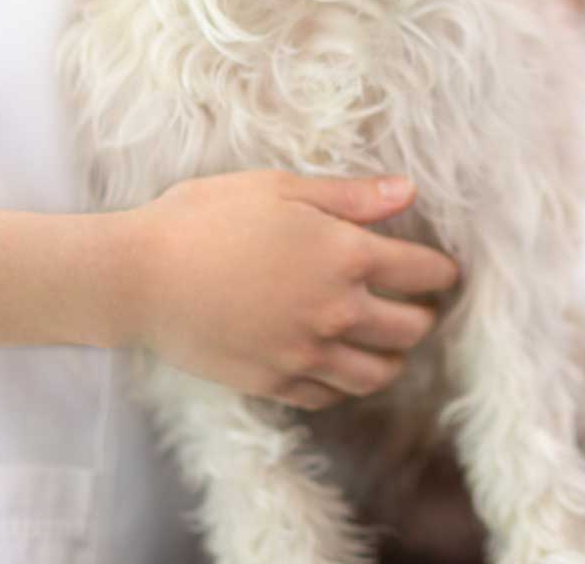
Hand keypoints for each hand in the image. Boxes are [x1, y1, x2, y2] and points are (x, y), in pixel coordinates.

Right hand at [115, 171, 458, 409]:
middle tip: (422, 307)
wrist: (138, 276)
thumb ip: (351, 196)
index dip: (442, 271)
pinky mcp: (275, 382)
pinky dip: (347, 384)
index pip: (421, 271)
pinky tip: (343, 367)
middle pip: (410, 327)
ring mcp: (306, 351)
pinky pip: (331, 396)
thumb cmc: (204, 217)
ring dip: (394, 358)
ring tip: (392, 346)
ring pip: (378, 372)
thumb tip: (408, 190)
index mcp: (345, 254)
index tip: (446, 272)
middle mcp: (336, 309)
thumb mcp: (279, 187)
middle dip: (425, 315)